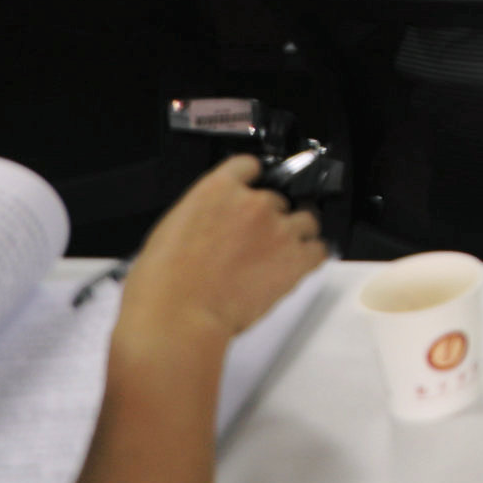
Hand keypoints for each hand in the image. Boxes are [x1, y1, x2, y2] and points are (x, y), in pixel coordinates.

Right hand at [117, 155, 323, 350]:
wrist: (178, 317)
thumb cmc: (163, 283)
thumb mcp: (171, 229)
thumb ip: (203, 215)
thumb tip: (215, 223)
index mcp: (218, 190)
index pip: (248, 165)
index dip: (250, 179)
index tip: (250, 188)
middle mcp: (255, 203)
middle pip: (276, 199)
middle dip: (266, 218)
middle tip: (252, 241)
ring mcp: (280, 229)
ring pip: (305, 220)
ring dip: (294, 233)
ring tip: (278, 253)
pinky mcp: (297, 258)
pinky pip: (319, 248)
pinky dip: (310, 255)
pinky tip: (298, 264)